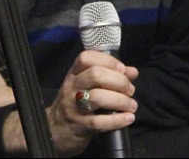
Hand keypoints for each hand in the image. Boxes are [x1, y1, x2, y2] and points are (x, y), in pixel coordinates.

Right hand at [3, 50, 138, 155]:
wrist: (56, 130)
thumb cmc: (76, 103)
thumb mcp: (88, 86)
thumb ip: (111, 76)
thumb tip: (132, 71)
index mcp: (74, 74)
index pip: (87, 58)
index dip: (108, 60)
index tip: (122, 69)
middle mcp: (72, 87)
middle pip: (95, 75)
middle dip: (119, 81)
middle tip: (130, 90)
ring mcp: (74, 107)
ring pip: (98, 97)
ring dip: (121, 100)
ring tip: (132, 105)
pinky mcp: (79, 126)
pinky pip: (99, 122)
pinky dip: (118, 120)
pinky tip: (128, 118)